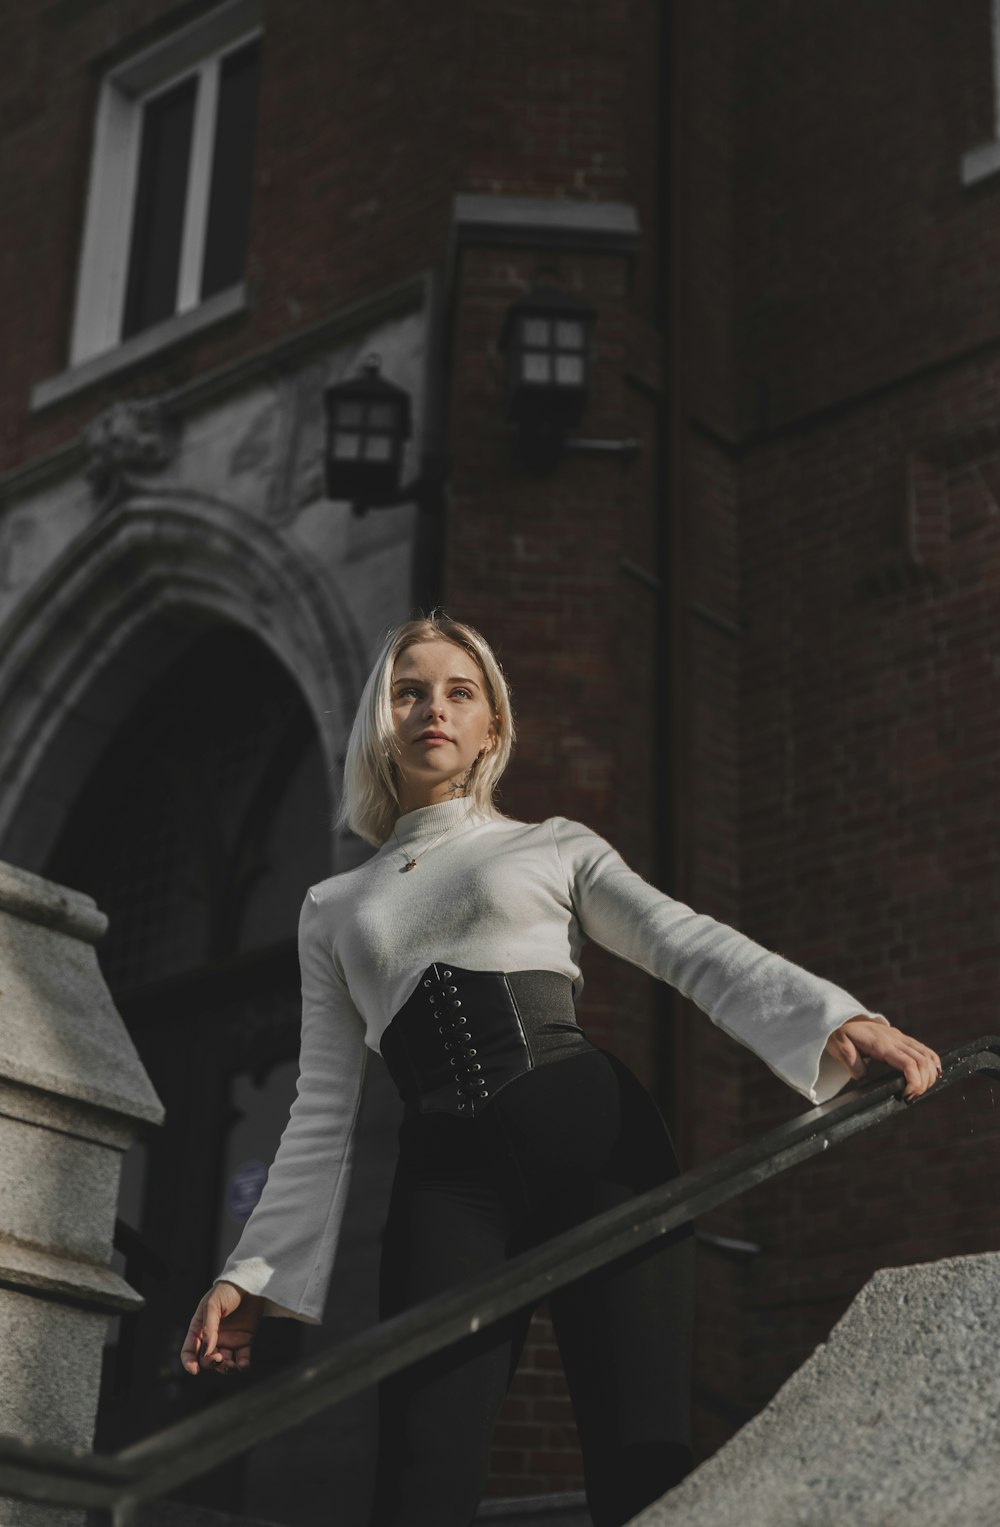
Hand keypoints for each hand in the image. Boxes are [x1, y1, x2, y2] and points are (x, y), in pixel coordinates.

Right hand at [180, 1280, 264, 1375]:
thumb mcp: (212, 1305)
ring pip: (224, 1363)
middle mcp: (213, 1337)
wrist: (251, 1283)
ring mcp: (229, 1340)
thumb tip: (206, 1352)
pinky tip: (243, 1365)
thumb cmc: (227, 1290)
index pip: (190, 1350)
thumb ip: (208, 1328)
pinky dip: (242, 1366)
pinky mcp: (245, 1341)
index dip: (189, 1362)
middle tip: (219, 1358)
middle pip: (206, 1359)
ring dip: (225, 1368)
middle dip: (211, 1363)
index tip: (194, 1370)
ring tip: (231, 1364)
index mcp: (199, 1328)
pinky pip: (242, 1359)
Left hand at [825, 1016, 941, 1102]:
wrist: (842, 1020)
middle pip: (922, 1061)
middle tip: (912, 1097)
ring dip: (930, 1074)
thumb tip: (862, 1077)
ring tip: (922, 1090)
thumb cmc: (841, 1035)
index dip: (915, 1081)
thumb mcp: (840, 1048)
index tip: (907, 1095)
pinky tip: (934, 1074)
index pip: (908, 1063)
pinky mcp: (903, 1039)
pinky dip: (933, 1062)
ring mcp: (901, 1038)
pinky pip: (924, 1049)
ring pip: (926, 1055)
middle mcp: (895, 1039)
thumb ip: (852, 1063)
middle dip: (923, 1083)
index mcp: (882, 1044)